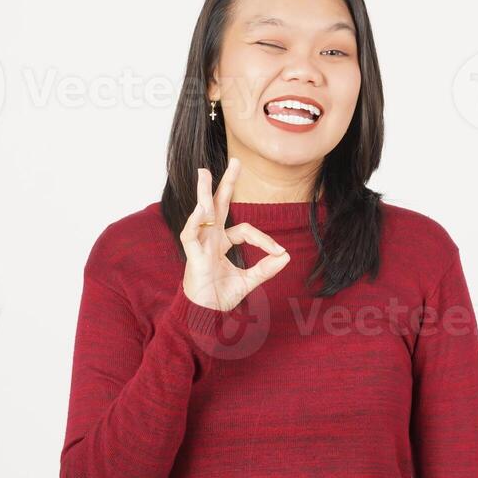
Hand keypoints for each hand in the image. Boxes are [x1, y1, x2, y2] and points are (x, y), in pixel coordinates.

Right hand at [179, 157, 290, 311]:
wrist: (205, 316)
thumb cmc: (220, 297)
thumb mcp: (249, 281)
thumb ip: (266, 269)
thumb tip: (286, 255)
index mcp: (221, 243)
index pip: (244, 230)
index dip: (263, 238)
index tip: (278, 252)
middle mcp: (210, 239)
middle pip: (218, 206)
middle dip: (226, 184)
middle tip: (235, 161)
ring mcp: (200, 245)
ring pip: (201, 213)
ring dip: (203, 193)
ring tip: (204, 172)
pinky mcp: (192, 256)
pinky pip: (191, 235)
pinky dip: (195, 222)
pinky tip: (202, 208)